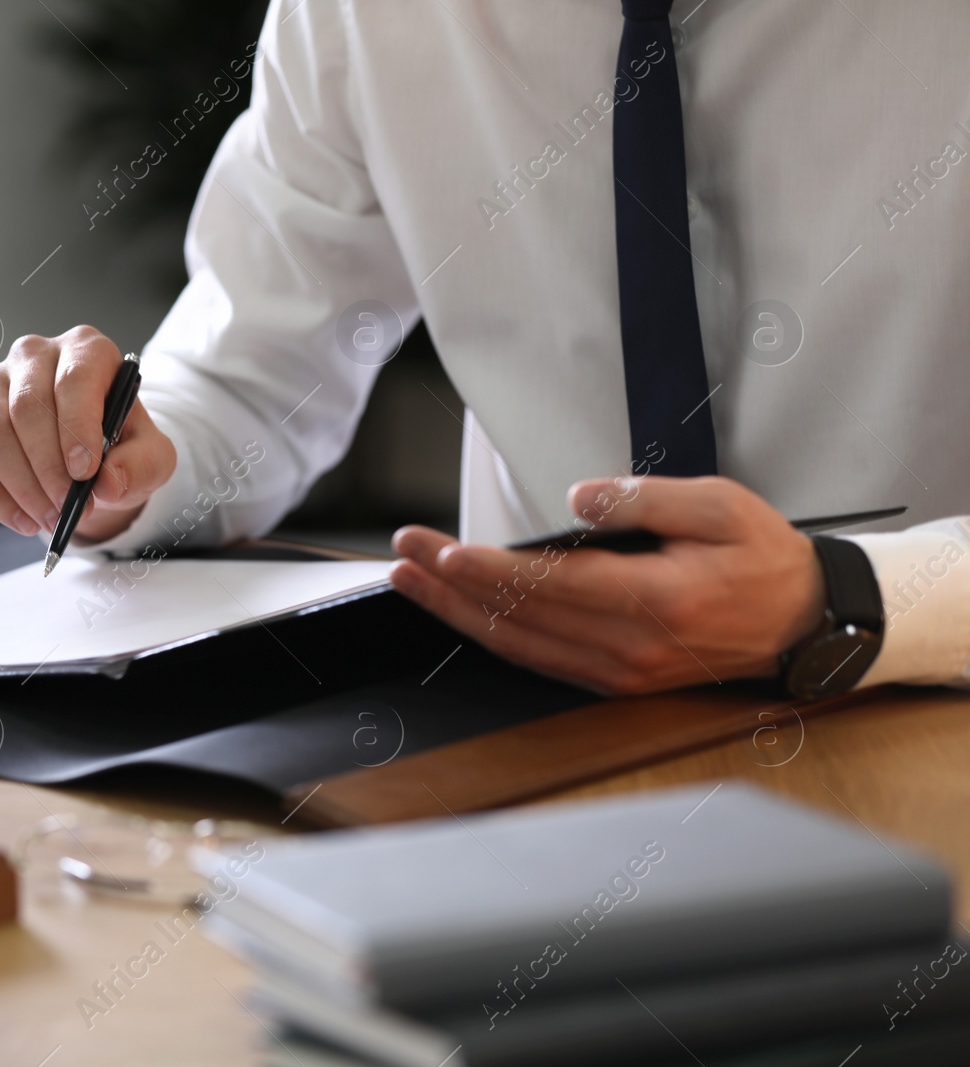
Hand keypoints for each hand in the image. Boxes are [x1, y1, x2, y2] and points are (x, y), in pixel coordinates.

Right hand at [0, 325, 175, 541]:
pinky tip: (20, 518)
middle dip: (47, 468)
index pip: (74, 379)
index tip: (84, 472)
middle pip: (28, 407)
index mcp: (85, 349)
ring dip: (20, 485)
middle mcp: (33, 354)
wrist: (86, 460)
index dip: (76, 427)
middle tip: (67, 509)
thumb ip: (141, 465)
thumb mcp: (151, 457)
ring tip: (48, 518)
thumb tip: (109, 482)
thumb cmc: (117, 447)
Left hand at [388, 476, 826, 694]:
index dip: (489, 571)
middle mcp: (630, 647)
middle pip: (519, 620)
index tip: (442, 551)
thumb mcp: (719, 506)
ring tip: (412, 580)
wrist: (802, 624)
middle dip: (452, 586)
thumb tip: (580, 496)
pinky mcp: (614, 680)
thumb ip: (643, 500)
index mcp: (656, 601)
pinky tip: (459, 612)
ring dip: (458, 614)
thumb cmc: (762, 559)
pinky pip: (539, 661)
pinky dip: (492, 636)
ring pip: (519, 646)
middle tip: (406, 553)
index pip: (551, 586)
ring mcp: (619, 671)